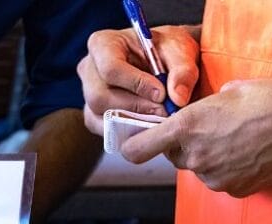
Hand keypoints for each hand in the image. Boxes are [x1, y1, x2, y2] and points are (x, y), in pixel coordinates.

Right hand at [78, 25, 199, 134]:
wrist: (167, 63)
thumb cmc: (168, 51)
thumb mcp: (181, 51)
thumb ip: (183, 71)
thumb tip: (177, 98)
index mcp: (102, 44)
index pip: (110, 68)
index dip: (136, 85)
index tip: (162, 94)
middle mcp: (89, 68)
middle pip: (100, 96)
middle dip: (134, 108)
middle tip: (163, 112)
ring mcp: (88, 93)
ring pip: (100, 116)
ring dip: (132, 121)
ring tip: (159, 118)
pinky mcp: (93, 114)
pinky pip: (104, 129)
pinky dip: (127, 131)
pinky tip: (149, 124)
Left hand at [119, 79, 271, 196]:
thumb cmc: (269, 100)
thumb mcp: (225, 92)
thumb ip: (197, 110)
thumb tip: (190, 116)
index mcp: (186, 128)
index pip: (137, 150)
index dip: (136, 145)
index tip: (140, 141)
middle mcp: (194, 157)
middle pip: (174, 156)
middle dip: (185, 145)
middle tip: (212, 129)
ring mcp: (213, 177)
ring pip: (198, 168)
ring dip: (209, 157)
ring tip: (238, 139)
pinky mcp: (233, 191)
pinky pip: (220, 179)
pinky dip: (229, 169)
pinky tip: (249, 153)